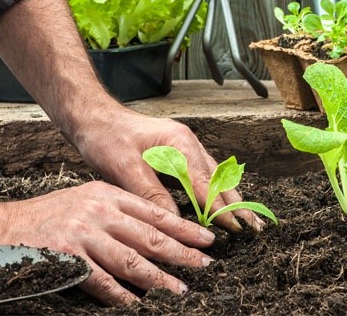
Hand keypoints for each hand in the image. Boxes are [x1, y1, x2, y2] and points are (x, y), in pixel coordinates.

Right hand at [0, 180, 214, 305]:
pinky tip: (137, 304)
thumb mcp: (85, 200)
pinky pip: (103, 282)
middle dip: (182, 252)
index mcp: (106, 194)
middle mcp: (98, 211)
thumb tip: (154, 233)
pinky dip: (122, 295)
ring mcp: (83, 235)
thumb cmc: (46, 216)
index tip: (206, 239)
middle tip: (205, 265)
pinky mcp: (67, 258)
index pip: (154, 212)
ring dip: (159, 278)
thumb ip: (116, 212)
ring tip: (180, 290)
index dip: (183, 227)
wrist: (0, 227)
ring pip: (132, 261)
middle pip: (150, 236)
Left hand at [73, 109, 264, 232]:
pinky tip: (219, 205)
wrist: (92, 117)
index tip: (236, 229)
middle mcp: (187, 143)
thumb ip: (152, 193)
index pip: (206, 183)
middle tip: (254, 228)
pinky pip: (201, 175)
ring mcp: (183, 147)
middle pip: (219, 178)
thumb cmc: (106, 137)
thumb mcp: (125, 167)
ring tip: (245, 220)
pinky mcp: (176, 153)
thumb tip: (174, 222)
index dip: (221, 209)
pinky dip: (213, 192)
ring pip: (214, 177)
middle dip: (236, 204)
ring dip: (228, 199)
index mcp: (179, 143)